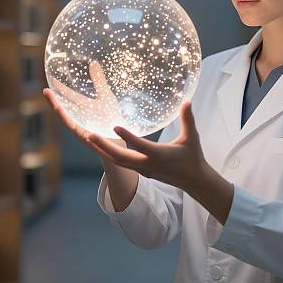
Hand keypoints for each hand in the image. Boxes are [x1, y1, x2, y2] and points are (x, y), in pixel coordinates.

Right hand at [46, 59, 121, 137]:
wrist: (121, 138)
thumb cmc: (113, 118)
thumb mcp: (106, 96)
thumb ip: (99, 80)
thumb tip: (93, 62)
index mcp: (85, 107)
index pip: (70, 97)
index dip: (61, 89)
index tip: (52, 80)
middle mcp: (80, 117)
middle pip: (64, 107)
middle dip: (54, 100)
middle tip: (44, 90)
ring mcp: (81, 127)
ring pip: (66, 118)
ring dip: (57, 108)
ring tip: (47, 97)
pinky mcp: (84, 136)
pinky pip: (74, 128)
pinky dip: (68, 120)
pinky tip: (60, 109)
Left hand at [88, 101, 208, 192]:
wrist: (193, 181)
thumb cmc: (193, 157)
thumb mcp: (192, 137)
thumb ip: (188, 119)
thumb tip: (187, 101)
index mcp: (159, 155)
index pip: (140, 145)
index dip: (128, 136)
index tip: (114, 126)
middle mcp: (148, 164)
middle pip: (121, 157)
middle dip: (104, 146)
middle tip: (89, 134)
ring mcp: (144, 170)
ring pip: (118, 162)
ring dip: (102, 151)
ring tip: (88, 139)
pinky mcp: (142, 172)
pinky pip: (122, 164)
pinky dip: (110, 155)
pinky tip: (102, 147)